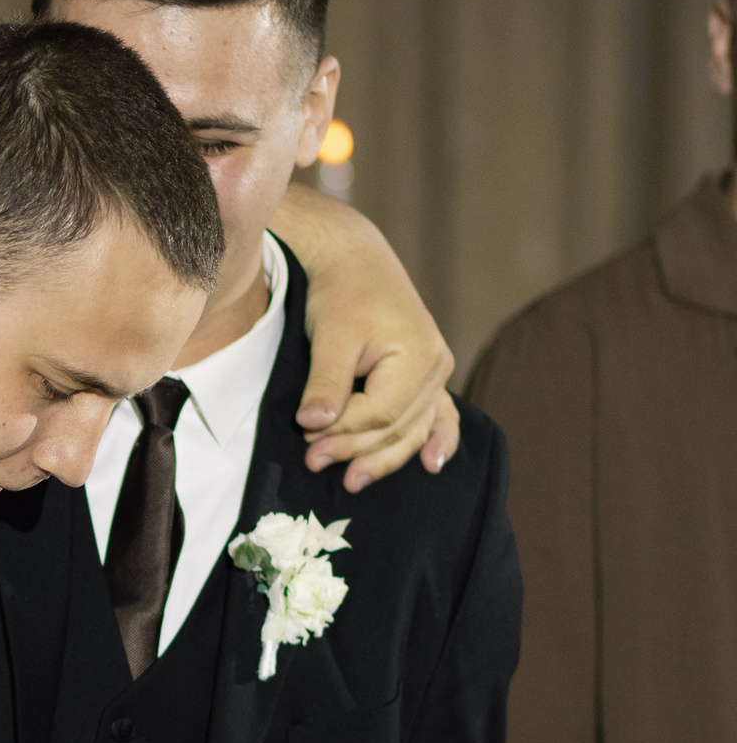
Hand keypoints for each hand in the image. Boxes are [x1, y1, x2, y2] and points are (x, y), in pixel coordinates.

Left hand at [279, 183, 458, 490]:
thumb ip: (326, 383)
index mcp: (418, 358)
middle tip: (312, 462)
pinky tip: (432, 465)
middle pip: (396, 428)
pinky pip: (437, 416)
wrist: (355, 260)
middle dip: (354, 449)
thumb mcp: (330, 336)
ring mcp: (436, 374)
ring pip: (411, 430)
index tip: (305, 438)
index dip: (343, 432)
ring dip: (381, 458)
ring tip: (350, 481)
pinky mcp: (427, 376)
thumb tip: (314, 425)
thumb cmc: (341, 293)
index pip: (379, 414)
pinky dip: (436, 440)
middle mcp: (436, 369)